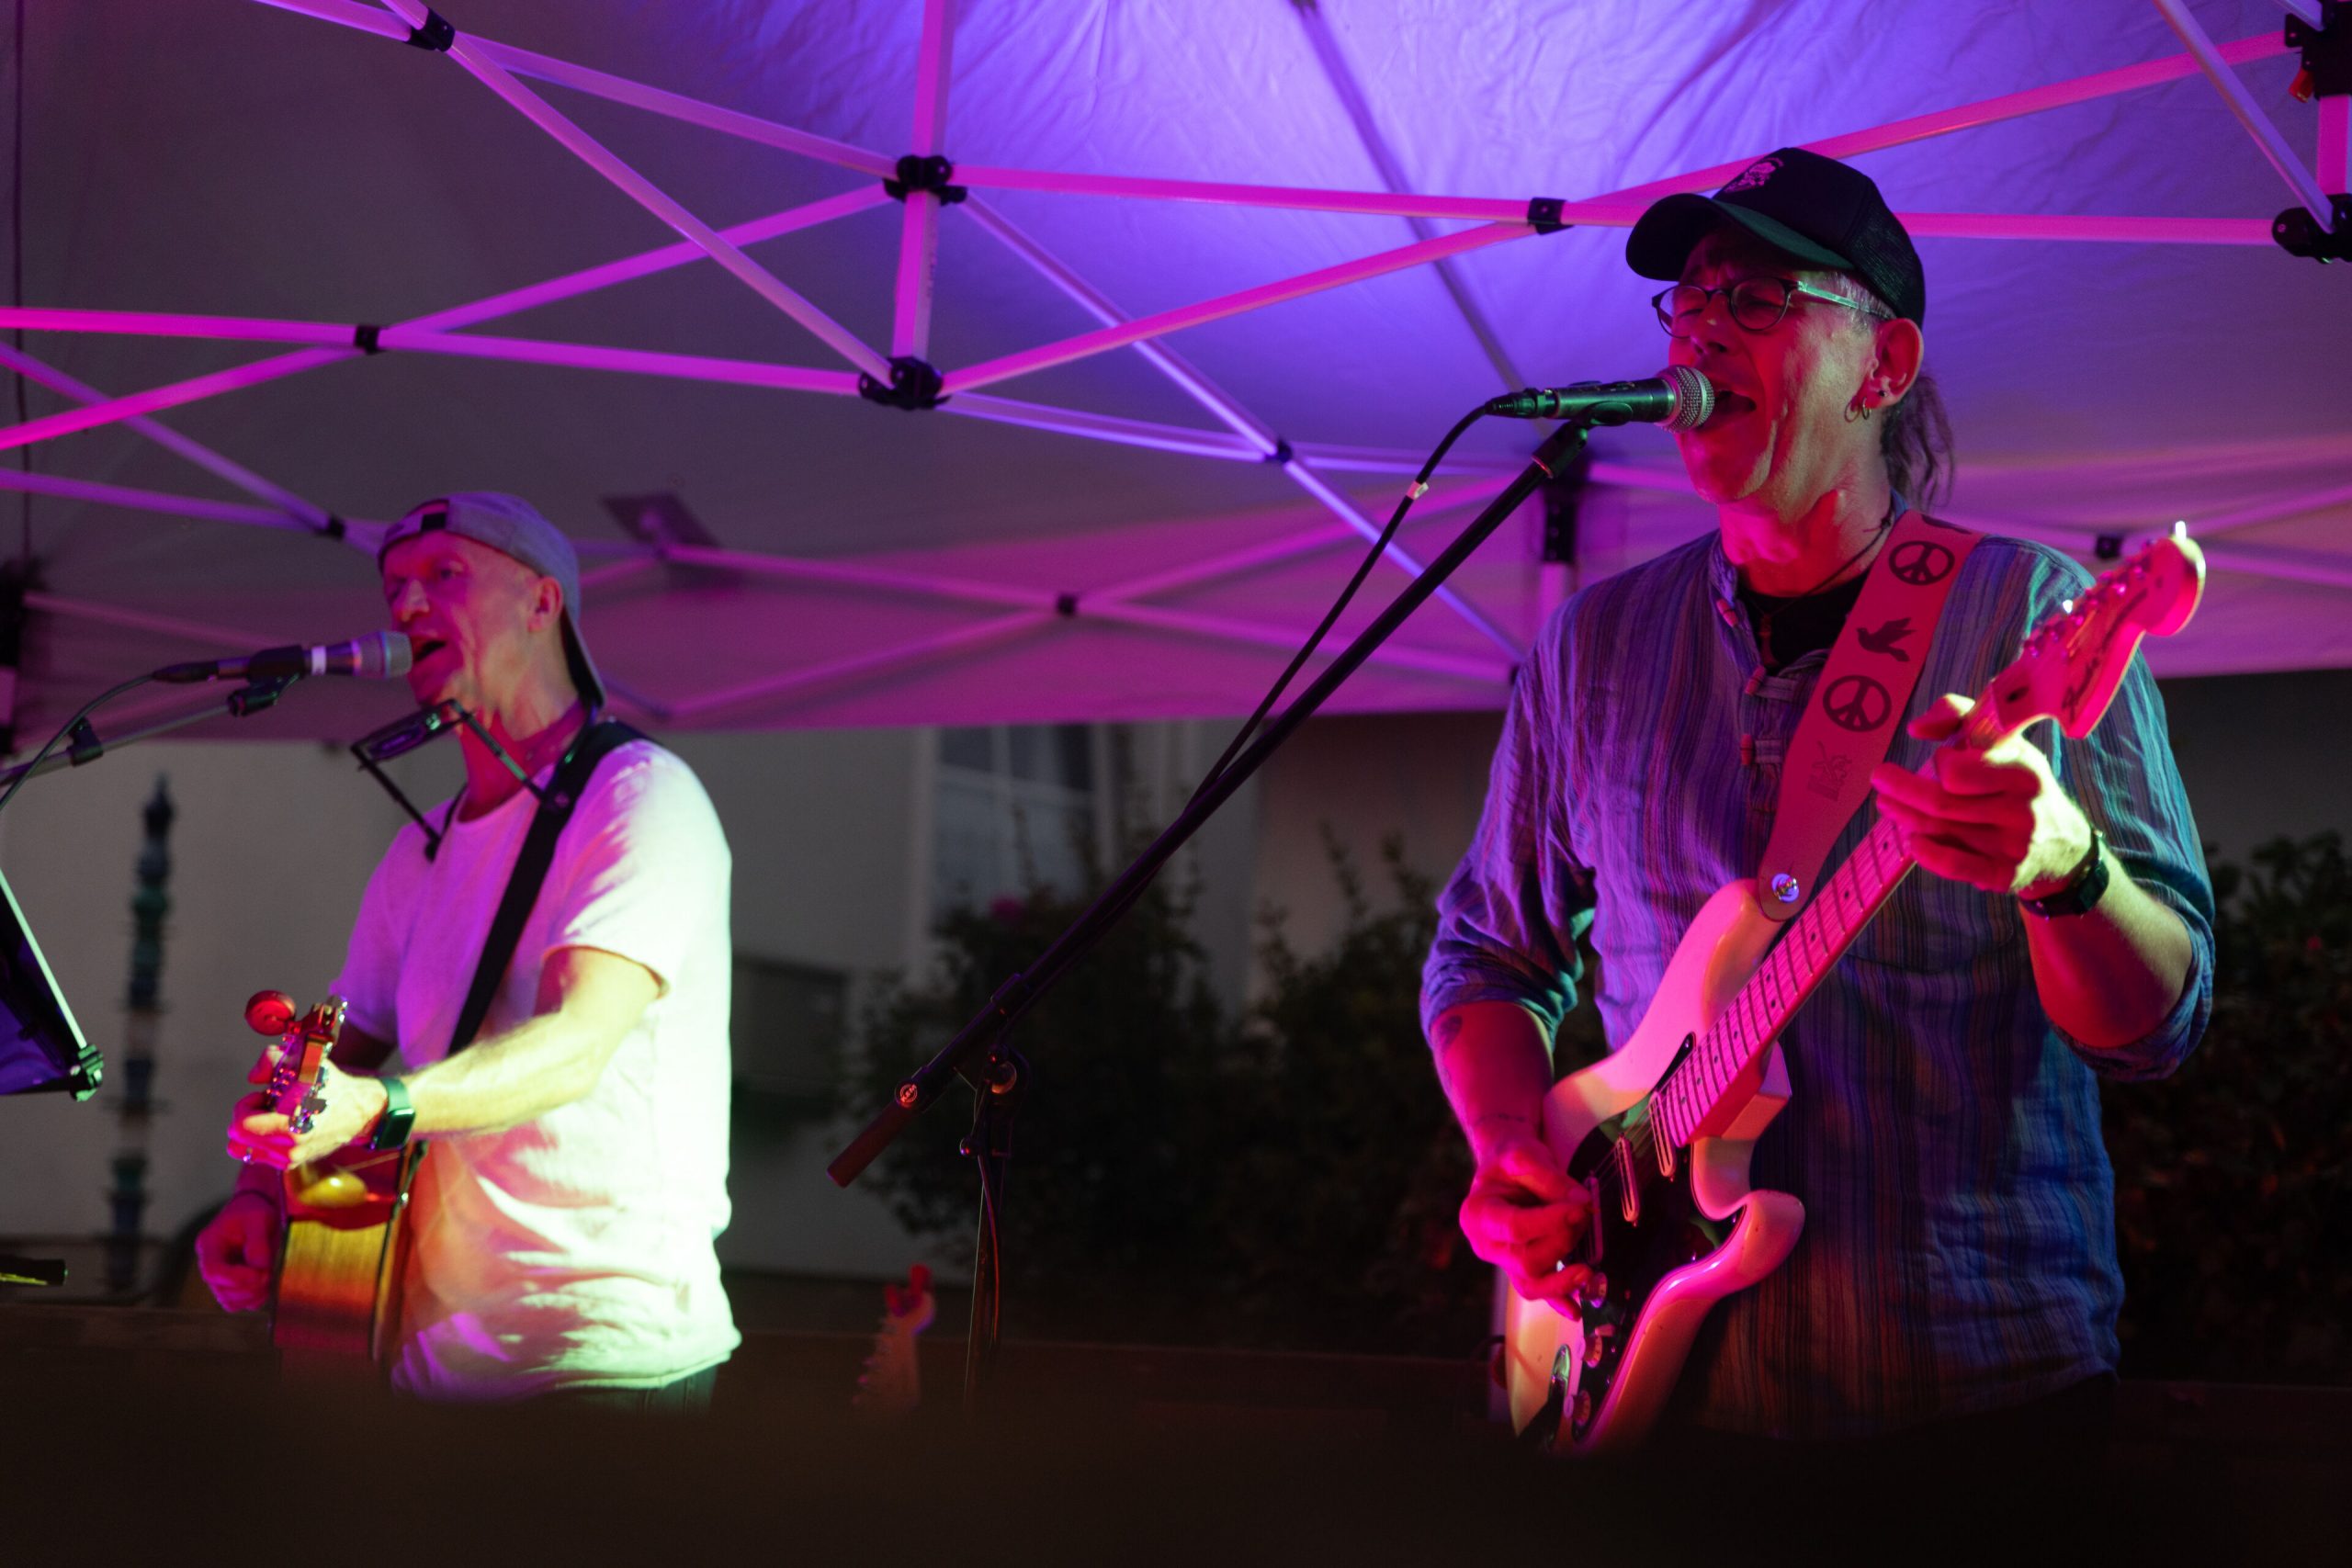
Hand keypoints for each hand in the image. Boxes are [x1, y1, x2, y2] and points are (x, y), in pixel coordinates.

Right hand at [194, 1191, 280, 1312]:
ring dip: (251, 1296)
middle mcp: (210, 1263)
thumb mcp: (259, 1218)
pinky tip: (267, 1285)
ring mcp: (220, 1277)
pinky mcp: (233, 1285)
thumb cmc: (254, 1211)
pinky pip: (240, 1303)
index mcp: (209, 1245)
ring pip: (230, 1302)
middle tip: (268, 1274)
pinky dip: (254, 1299)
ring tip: (268, 1278)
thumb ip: (258, 1242)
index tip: (260, 1274)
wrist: (255, 1211)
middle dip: (248, 1288)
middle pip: (221, 1290)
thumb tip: (259, 1267)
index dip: (235, 1278)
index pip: (213, 1271)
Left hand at [226, 1052, 388, 1170]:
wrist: (358, 1111)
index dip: (246, 1106)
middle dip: (248, 1119)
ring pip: (246, 1150)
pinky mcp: (292, 1164)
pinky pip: (261, 1155)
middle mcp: (289, 1150)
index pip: (240, 1127)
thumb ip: (271, 1060)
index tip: (264, 1096)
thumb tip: (253, 1078)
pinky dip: (264, 1139)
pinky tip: (284, 1125)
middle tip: (268, 1106)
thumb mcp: (306, 1061)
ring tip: (276, 1117)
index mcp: (290, 1128)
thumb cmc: (331, 1085)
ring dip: (254, 1131)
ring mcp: (290, 1160)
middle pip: (237, 1142)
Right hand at [1459, 1130, 1595, 1306]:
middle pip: (1525, 1259)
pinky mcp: (1521, 1268)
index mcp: (1477, 1214)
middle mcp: (1486, 1244)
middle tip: (1583, 1217)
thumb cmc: (1509, 1162)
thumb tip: (1581, 1204)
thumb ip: (1550, 1179)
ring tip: (1586, 1270)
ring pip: (1530, 1283)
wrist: (1506, 1171)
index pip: (1514, 1227)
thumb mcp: (1523, 1156)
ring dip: (1562, 1278)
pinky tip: (1575, 1309)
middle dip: (1561, 1242)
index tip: (1579, 1208)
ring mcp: (1503, 1260)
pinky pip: (1538, 1291)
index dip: (1549, 1222)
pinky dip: (1557, 1300)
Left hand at [1869, 694, 2093, 897]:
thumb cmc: (2022, 785)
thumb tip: (1917, 728)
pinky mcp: (2004, 875)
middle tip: (1880, 778)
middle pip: (1941, 803)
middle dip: (1901, 789)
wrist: (2065, 845)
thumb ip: (1961, 717)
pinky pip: (1956, 866)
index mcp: (2023, 773)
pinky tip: (1912, 841)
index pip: (1959, 771)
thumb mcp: (2006, 743)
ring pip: (1941, 831)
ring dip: (1905, 816)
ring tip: (1887, 804)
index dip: (1941, 764)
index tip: (1940, 759)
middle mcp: (2021, 810)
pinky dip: (1927, 853)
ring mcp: (2013, 846)